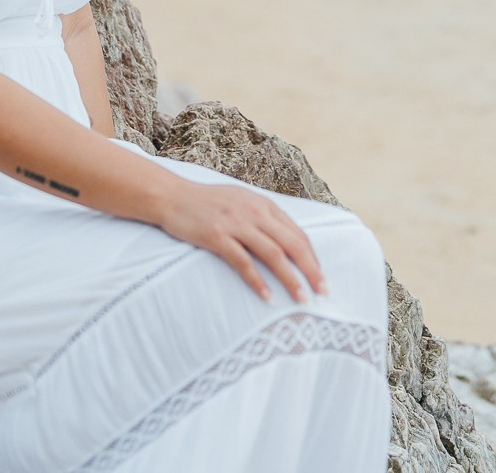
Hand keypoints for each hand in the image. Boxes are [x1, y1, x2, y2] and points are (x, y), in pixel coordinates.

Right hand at [155, 180, 328, 303]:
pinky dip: (258, 281)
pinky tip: (267, 297)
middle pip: (293, 244)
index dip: (312, 257)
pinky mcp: (217, 237)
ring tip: (302, 299)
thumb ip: (263, 217)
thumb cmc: (207, 202)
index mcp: (264, 205)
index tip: (321, 277)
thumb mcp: (242, 201)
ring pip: (273, 254)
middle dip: (311, 270)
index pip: (298, 233)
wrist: (172, 196)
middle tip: (323, 292)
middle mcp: (255, 212)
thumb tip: (285, 238)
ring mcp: (236, 224)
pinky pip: (243, 262)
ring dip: (290, 279)